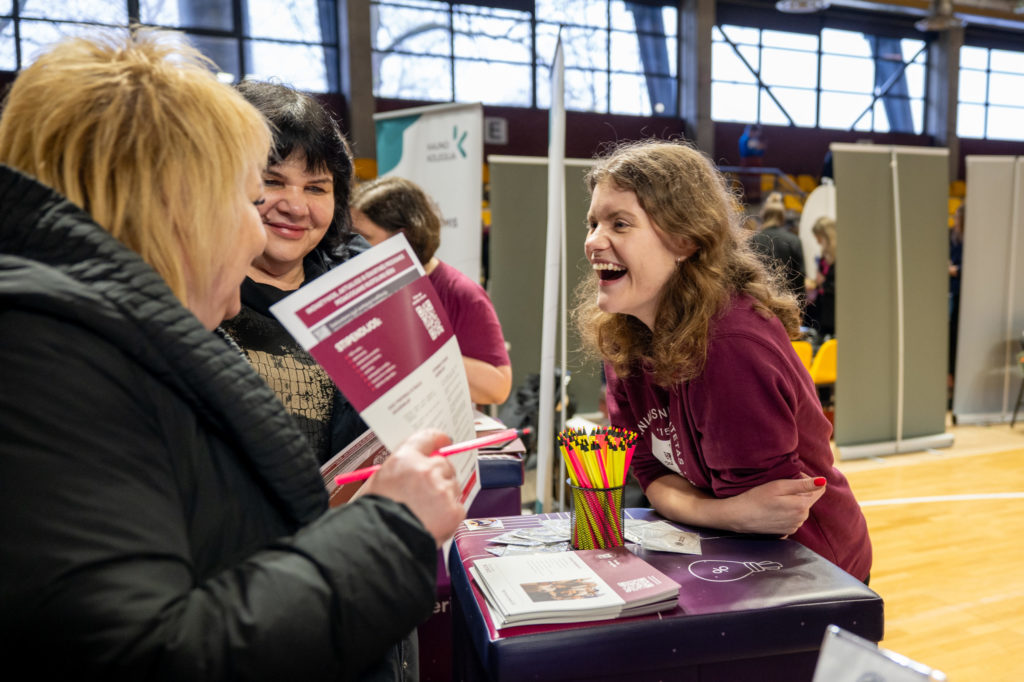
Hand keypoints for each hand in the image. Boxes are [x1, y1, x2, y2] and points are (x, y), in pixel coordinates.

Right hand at [361, 429, 465, 546]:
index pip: (427, 438)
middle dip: (439, 475)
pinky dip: (449, 515)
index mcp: (404, 460)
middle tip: (427, 492)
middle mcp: (426, 470)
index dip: (437, 439)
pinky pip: (458, 507)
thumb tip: (410, 471)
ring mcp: (442, 490)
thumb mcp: (376, 484)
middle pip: (444, 464)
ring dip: (444, 496)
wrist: (383, 543)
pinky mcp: (454, 510)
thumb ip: (398, 472)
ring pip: (453, 486)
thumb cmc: (373, 517)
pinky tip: (433, 523)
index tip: (443, 440)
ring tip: (425, 513)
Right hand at [723, 475, 826, 536]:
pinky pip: (793, 517)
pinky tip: (772, 509)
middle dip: (798, 491)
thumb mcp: (779, 486)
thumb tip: (823, 481)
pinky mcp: (786, 532)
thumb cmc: (756, 497)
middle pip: (809, 499)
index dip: (807, 480)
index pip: (819, 490)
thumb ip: (803, 485)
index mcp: (803, 506)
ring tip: (773, 499)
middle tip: (778, 488)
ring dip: (791, 502)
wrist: (738, 516)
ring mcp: (794, 526)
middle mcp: (802, 519)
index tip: (791, 477)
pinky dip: (786, 512)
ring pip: (800, 508)